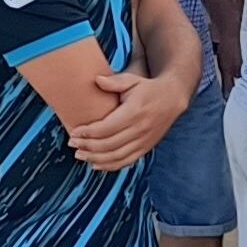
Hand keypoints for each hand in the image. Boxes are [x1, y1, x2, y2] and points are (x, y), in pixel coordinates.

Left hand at [68, 65, 188, 169]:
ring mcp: (144, 141)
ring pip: (116, 156)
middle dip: (87, 146)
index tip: (74, 133)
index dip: (87, 133)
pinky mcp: (146, 148)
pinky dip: (110, 166)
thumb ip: (114, 81)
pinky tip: (96, 164)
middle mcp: (140, 129)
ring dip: (95, 158)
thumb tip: (96, 80)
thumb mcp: (133, 80)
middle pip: (108, 144)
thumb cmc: (148, 88)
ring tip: (80, 155)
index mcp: (134, 112)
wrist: (173, 98)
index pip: (106, 128)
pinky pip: (126, 161)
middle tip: (73, 144)